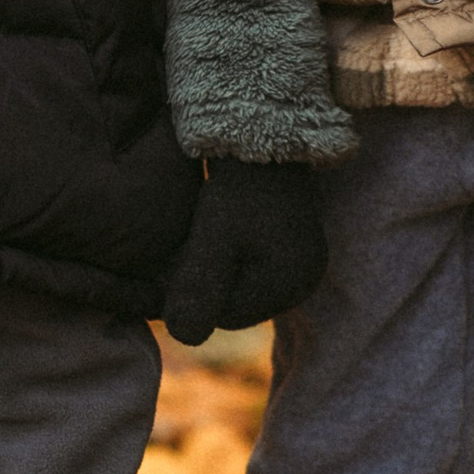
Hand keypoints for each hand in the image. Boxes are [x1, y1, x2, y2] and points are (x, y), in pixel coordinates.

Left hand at [161, 158, 328, 346]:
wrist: (268, 135)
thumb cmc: (242, 185)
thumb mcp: (215, 233)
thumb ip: (200, 285)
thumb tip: (183, 338)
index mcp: (291, 284)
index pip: (225, 315)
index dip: (191, 295)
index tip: (169, 262)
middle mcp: (304, 281)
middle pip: (236, 303)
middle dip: (203, 284)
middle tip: (179, 248)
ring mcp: (301, 265)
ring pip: (241, 286)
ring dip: (214, 270)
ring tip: (194, 238)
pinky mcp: (292, 247)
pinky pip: (252, 267)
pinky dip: (228, 257)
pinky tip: (212, 234)